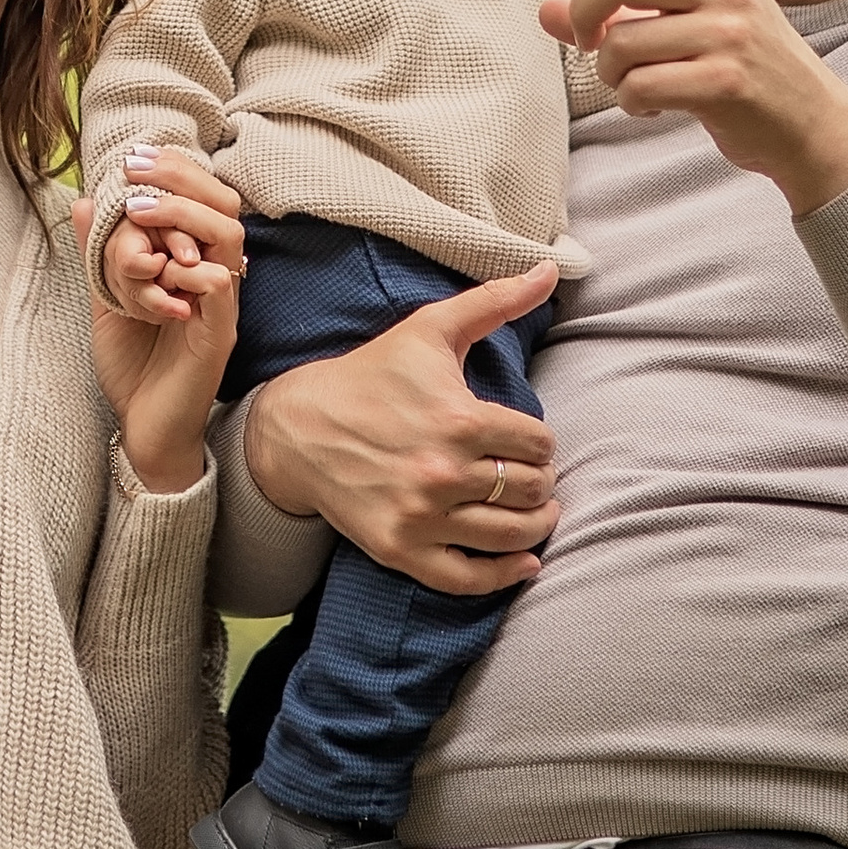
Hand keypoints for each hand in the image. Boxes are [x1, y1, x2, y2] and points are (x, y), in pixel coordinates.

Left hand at [78, 150, 243, 493]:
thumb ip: (101, 255)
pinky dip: (193, 268)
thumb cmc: (134, 367)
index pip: (204, 200)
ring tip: (139, 211)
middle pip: (226, 206)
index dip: (176, 170)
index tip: (135, 157)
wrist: (144, 430)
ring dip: (183, 215)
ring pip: (229, 237)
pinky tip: (159, 267)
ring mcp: (221, 306)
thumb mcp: (108, 301)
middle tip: (137, 168)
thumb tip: (87, 202)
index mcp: (194, 265)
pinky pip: (221, 289)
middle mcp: (216, 279)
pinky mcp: (218, 336)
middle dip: (182, 177)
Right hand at [238, 266, 559, 592]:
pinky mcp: (401, 550)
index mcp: (458, 419)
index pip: (539, 444)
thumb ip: (495, 301)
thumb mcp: (429, 330)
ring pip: (510, 535)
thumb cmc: (371, 375)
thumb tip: (550, 269)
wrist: (297, 427)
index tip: (527, 441)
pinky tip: (524, 561)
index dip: (540, 442)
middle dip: (540, 481)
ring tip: (536, 512)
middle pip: (530, 491)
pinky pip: (468, 579)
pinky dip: (504, 575)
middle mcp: (442, 473)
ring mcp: (421, 517)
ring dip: (535, 525)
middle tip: (531, 475)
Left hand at [542, 0, 847, 214]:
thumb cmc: (741, 69)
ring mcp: (728, 33)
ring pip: (621, 43)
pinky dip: (633, 103)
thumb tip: (544, 11)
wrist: (811, 122)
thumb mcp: (691, 27)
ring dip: (611, 74)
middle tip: (588, 44)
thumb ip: (622, 15)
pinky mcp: (725, 80)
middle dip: (587, 19)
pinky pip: (640, 86)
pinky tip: (657, 105)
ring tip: (637, 83)